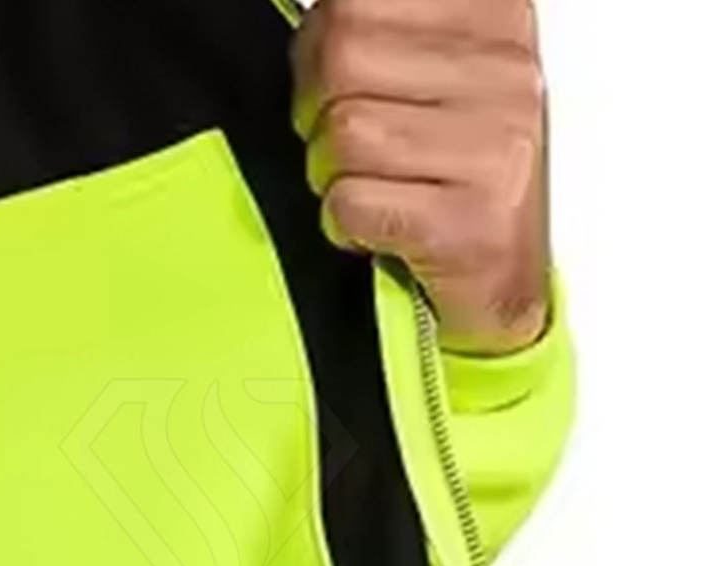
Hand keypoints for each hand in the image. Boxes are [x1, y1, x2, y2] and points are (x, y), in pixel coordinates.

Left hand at [291, 0, 549, 353]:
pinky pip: (349, 204)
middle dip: (318, 113)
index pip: (356, 0)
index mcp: (494, 19)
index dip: (320, 45)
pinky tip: (380, 229)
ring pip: (343, 132)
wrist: (503, 280)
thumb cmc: (456, 180)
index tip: (340, 83)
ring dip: (333, 175)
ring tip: (375, 190)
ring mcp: (493, 150)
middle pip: (342, 55)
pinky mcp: (467, 224)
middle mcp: (506, 75)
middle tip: (350, 151)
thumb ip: (376, 32)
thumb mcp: (428, 78)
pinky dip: (345, 224)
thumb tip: (317, 17)